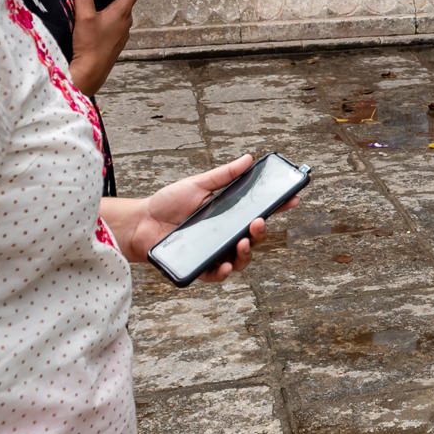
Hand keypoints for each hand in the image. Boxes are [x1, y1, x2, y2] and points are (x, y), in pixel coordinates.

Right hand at [68, 0, 141, 96]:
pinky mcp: (117, 41)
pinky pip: (114, 25)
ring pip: (119, 12)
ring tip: (90, 8)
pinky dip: (105, 20)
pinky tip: (91, 25)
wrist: (91, 72)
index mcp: (123, 11)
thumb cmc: (90, 46)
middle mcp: (127, 21)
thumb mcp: (83, 16)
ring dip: (107, 6)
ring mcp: (123, 32)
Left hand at [117, 154, 299, 280]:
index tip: (292, 198)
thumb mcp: (198, 184)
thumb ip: (224, 175)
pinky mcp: (200, 266)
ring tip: (243, 243)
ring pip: (241, 259)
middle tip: (258, 222)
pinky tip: (225, 264)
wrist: (141, 222)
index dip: (277, 207)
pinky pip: (217, 274)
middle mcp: (225, 235)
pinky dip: (224, 271)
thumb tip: (249, 159)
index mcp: (229, 215)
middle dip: (262, 232)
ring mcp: (214, 252)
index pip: (258, 212)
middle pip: (254, 238)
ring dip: (247, 253)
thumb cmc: (168, 203)